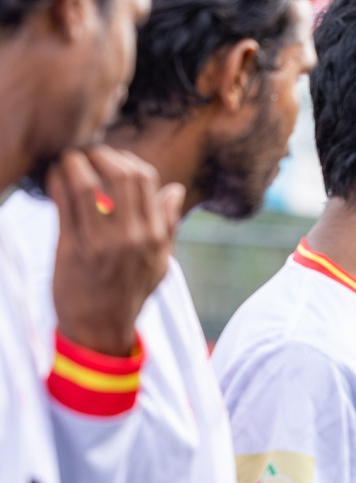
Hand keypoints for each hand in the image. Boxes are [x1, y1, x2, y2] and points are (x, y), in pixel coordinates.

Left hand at [48, 146, 181, 356]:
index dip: (126, 159)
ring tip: (67, 161)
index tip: (111, 160)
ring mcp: (101, 243)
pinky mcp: (71, 250)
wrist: (101, 328)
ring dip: (73, 163)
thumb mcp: (160, 261)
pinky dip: (56, 181)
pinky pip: (63, 203)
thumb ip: (168, 224)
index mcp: (155, 236)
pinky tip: (53, 177)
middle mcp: (131, 237)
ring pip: (87, 184)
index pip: (146, 179)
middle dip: (101, 154)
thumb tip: (175, 189)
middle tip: (87, 154)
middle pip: (121, 175)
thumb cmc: (130, 292)